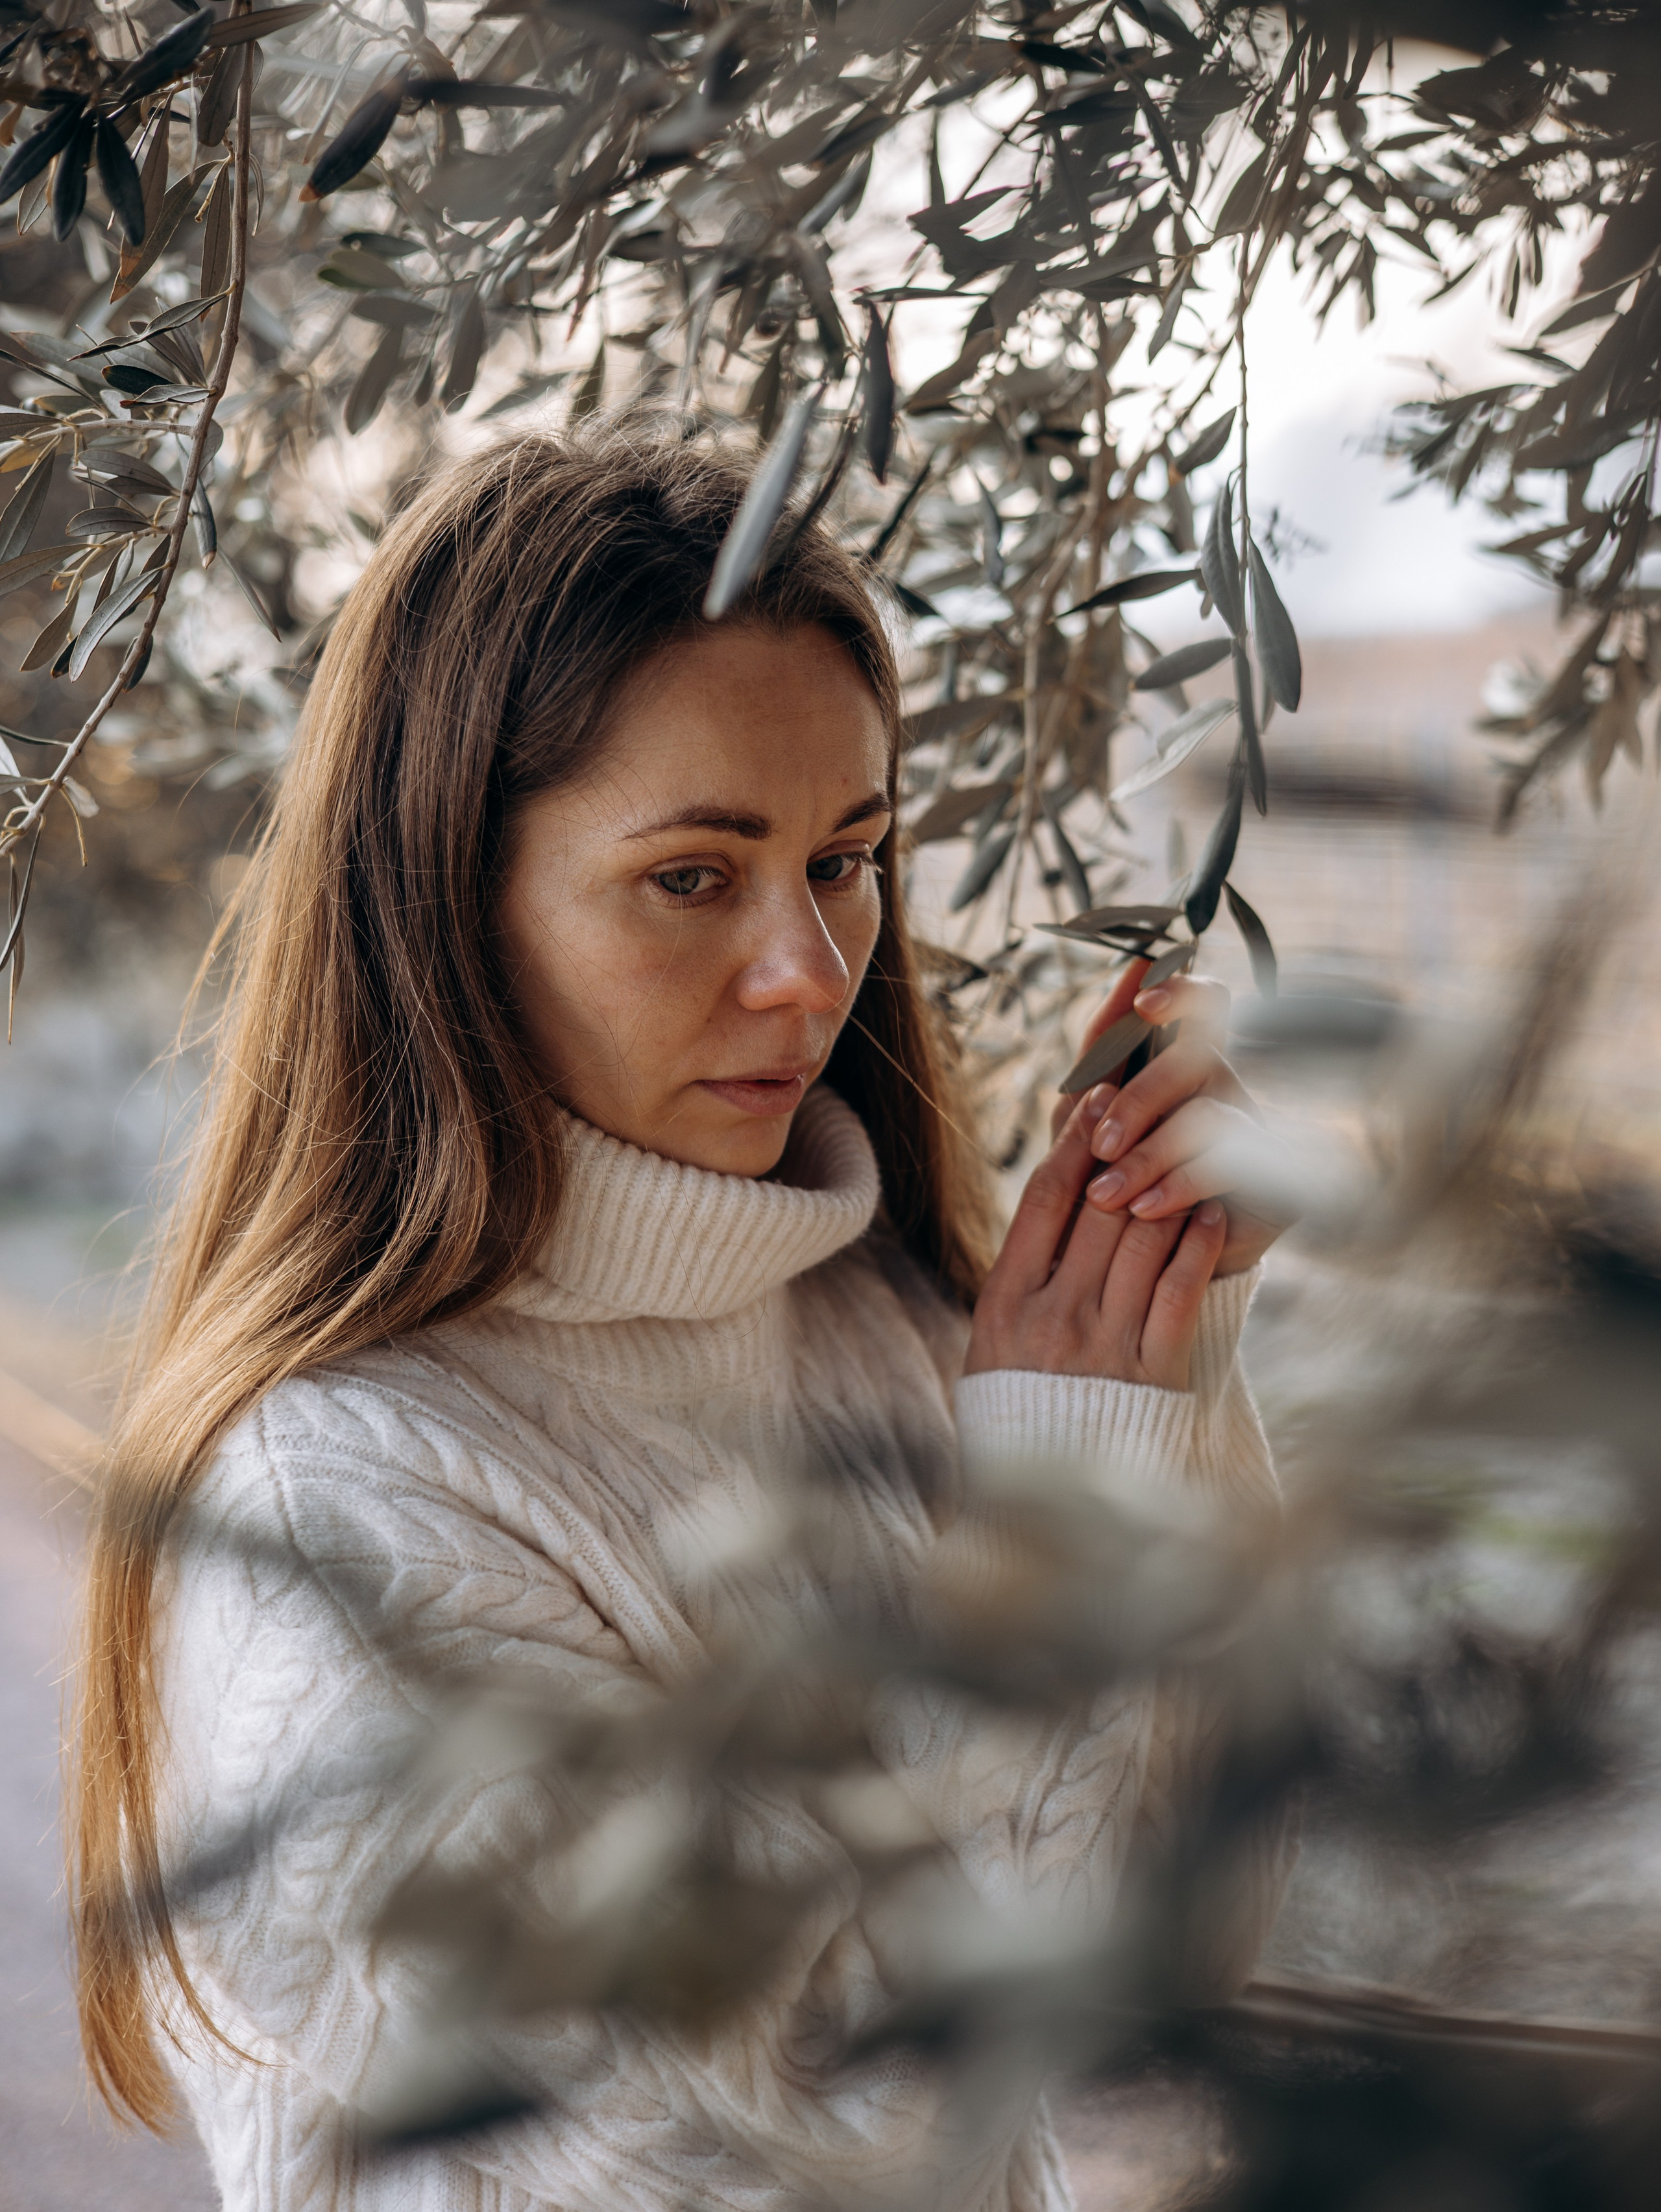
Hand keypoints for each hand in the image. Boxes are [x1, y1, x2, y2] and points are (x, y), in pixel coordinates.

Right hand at [965, 1088, 1226, 1391]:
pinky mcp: (1151, 1374)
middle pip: (1097, 1209)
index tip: (1095, 1097)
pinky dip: (1196, 1249)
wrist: (1044, 1503)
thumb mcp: (991, 1343)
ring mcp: (1104, 1345)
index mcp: (1005, 1304)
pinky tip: (1208, 1217)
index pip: (1042, 1201)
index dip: (1073, 1143)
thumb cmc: (1018, 1411)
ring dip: (1170, 1188)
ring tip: (1190, 1148)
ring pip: (1143, 1242)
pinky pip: (1179, 1294)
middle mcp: (1054, 1316)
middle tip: (1155, 1098)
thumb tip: (1049, 1202)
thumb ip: (1018, 1278)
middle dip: (1128, 1146)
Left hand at [1052, 960, 1290, 1278]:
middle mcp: (1230, 1091)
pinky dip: (1178, 1185)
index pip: (1209, 1006)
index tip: (1143, 1002)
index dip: (1185, 993)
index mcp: (1187, 1067)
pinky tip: (1144, 1208)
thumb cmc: (1109, 1186)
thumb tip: (1130, 970)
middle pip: (1202, 1058)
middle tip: (1102, 1143)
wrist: (1136, 1277)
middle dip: (1142, 1097)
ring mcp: (1259, 1135)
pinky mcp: (1279, 1183)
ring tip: (1106, 1193)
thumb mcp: (1087, 1123)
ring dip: (1150, 1154)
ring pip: (1210, 1116)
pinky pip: (1231, 1167)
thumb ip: (1100, 1053)